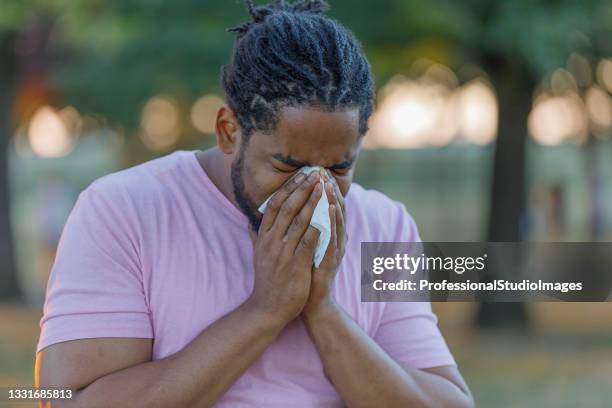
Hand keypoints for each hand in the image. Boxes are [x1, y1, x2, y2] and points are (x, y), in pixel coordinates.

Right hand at [247, 170, 321, 324]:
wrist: (268, 308)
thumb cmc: (266, 281)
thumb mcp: (257, 255)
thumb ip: (255, 236)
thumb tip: (249, 221)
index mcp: (263, 237)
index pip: (273, 206)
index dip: (287, 189)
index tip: (299, 176)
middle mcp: (271, 242)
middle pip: (287, 208)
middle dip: (302, 189)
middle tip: (314, 174)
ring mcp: (283, 253)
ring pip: (299, 221)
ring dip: (312, 202)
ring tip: (323, 187)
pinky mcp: (296, 265)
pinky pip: (308, 241)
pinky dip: (318, 226)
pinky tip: (328, 214)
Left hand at [303, 170, 346, 316]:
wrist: (310, 303)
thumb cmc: (305, 274)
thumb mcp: (302, 248)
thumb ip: (299, 231)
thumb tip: (286, 214)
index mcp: (326, 236)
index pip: (326, 208)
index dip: (322, 190)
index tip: (315, 172)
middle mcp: (334, 241)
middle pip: (335, 210)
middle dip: (329, 191)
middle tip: (323, 172)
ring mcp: (334, 250)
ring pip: (336, 221)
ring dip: (333, 202)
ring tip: (328, 184)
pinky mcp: (332, 260)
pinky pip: (334, 237)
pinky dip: (334, 222)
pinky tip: (332, 209)